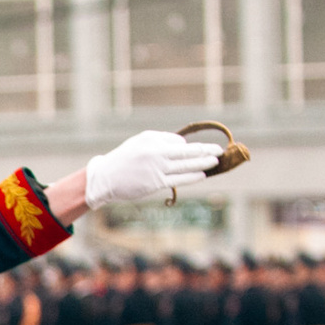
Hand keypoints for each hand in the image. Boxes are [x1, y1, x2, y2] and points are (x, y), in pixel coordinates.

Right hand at [47, 131, 219, 221]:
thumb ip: (162, 140)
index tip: (208, 149)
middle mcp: (156, 154)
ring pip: (185, 166)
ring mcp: (156, 169)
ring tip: (216, 161)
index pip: (179, 144)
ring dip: (203, 164)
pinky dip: (192, 177)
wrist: (105, 178)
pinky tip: (202, 175)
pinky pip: (178, 179)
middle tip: (220, 151)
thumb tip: (183, 145)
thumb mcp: (140, 142)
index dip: (195, 148)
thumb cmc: (124, 159)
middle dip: (205, 152)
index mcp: (153, 142)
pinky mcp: (155, 183)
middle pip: (186, 153)